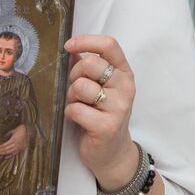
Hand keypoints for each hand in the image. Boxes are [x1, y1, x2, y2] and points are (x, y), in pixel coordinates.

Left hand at [0, 124, 28, 156]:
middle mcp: (16, 145)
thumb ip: (8, 134)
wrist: (29, 130)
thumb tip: (3, 136)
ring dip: (3, 153)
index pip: (4, 146)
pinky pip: (14, 153)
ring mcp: (19, 147)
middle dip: (0, 151)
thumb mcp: (13, 130)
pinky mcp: (21, 149)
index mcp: (14, 140)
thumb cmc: (21, 128)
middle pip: (6, 150)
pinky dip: (10, 156)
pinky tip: (5, 157)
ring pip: (10, 152)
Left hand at [64, 34, 138, 189]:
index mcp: (124, 73)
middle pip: (90, 64)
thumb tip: (71, 49)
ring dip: (72, 97)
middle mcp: (125, 87)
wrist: (112, 153)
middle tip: (76, 90)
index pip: (109, 45)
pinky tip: (80, 121)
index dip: (86, 41)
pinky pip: (75, 109)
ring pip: (80, 86)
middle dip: (74, 75)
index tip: (69, 46)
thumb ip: (87, 67)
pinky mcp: (107, 126)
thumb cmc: (101, 115)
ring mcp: (118, 106)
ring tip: (80, 106)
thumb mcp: (99, 87)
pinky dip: (70, 114)